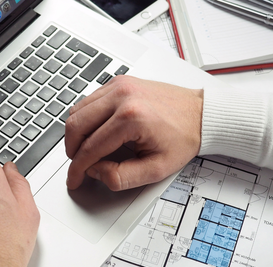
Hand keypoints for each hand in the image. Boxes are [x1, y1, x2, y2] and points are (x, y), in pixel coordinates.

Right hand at [65, 75, 202, 190]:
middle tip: (77, 165)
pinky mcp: (118, 82)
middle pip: (75, 125)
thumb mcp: (156, 169)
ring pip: (77, 110)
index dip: (77, 169)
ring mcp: (119, 86)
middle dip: (71, 150)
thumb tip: (95, 172)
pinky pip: (88, 100)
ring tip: (85, 149)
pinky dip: (84, 117)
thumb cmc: (184, 137)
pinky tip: (94, 131)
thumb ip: (121, 177)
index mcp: (131, 118)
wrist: (201, 114)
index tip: (74, 179)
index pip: (90, 148)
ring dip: (75, 133)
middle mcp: (122, 96)